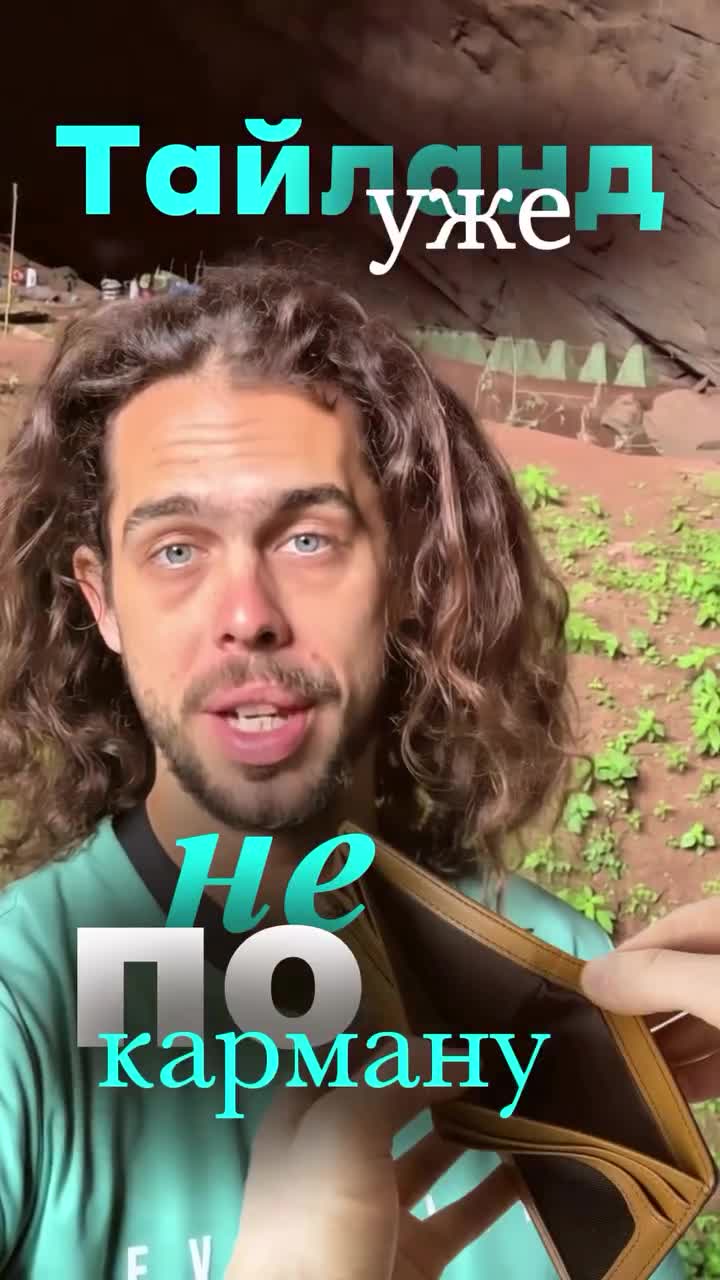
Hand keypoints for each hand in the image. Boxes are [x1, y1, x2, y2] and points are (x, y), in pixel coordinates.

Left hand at [225, 1037, 519, 1279]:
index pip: (350, 1053)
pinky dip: (497, 1190)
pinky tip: (531, 1164)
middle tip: (497, 1042)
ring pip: (433, 1153)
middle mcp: (338, 1156)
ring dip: (473, 1126)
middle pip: (395, 1099)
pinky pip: (462, 1212)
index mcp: (305, 1117)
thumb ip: (395, 1079)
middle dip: (440, 1072)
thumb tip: (452, 1052)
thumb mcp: (343, 1129)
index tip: (444, 1001)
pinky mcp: (415, 1256)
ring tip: (521, 1092)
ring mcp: (377, 1209)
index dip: (392, 1027)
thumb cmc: (316, 1221)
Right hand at [580, 899, 719, 1101]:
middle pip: (684, 978)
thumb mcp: (719, 986)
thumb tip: (589, 977)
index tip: (583, 996)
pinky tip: (669, 1097)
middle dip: (641, 1010)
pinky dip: (698, 1075)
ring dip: (667, 1049)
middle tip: (594, 1043)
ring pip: (704, 1021)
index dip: (627, 959)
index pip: (672, 930)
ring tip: (619, 1077)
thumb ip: (658, 978)